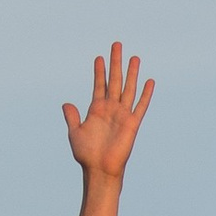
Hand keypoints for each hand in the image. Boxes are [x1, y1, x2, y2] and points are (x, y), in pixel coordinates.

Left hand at [61, 43, 152, 186]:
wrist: (100, 170)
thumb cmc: (87, 155)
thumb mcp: (75, 133)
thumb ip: (72, 117)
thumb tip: (66, 103)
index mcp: (97, 109)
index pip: (99, 85)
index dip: (99, 71)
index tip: (99, 57)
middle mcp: (111, 109)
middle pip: (114, 80)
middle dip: (115, 63)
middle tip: (116, 45)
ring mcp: (122, 114)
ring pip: (128, 88)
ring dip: (131, 73)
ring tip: (134, 57)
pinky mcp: (132, 123)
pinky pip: (141, 106)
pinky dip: (146, 94)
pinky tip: (150, 81)